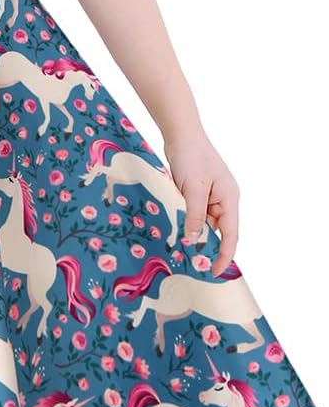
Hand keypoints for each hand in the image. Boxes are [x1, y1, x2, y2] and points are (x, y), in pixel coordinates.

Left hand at [163, 132, 239, 275]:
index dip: (225, 255)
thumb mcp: (193, 189)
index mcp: (229, 199)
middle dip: (208, 248)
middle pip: (218, 231)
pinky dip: (187, 221)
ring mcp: (210, 196)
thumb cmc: (191, 157)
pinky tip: (176, 229)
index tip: (217, 272)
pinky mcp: (197, 192)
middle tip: (194, 266)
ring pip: (204, 223)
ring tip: (181, 250)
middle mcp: (223, 200)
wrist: (181, 134)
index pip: (231, 235)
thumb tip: (194, 239)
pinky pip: (195, 212)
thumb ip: (195, 215)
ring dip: (194, 234)